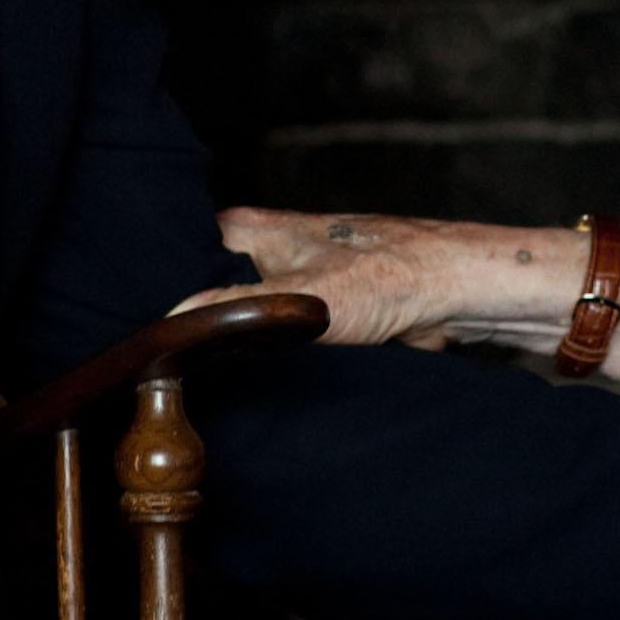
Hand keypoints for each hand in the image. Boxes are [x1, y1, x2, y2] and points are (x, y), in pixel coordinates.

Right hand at [194, 207, 619, 360]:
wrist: (482, 293)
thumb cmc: (401, 275)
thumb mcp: (307, 300)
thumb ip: (237, 313)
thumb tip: (167, 330)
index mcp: (255, 229)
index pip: (181, 251)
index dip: (158, 290)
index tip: (137, 337)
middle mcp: (279, 248)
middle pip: (217, 291)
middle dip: (201, 331)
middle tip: (172, 374)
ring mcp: (311, 280)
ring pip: (257, 322)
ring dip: (248, 352)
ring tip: (213, 390)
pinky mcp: (342, 313)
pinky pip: (298, 344)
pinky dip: (295, 365)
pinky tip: (281, 390)